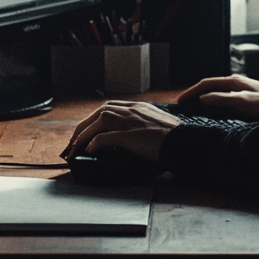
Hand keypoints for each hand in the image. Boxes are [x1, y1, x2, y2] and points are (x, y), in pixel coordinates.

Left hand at [61, 101, 180, 160]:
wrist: (185, 141)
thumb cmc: (175, 137)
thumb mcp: (156, 125)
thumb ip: (141, 125)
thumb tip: (128, 138)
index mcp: (138, 107)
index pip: (108, 108)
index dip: (93, 120)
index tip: (86, 130)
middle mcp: (132, 111)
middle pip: (99, 113)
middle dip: (82, 127)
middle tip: (73, 142)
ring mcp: (131, 122)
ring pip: (98, 123)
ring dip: (83, 135)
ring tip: (76, 148)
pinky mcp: (130, 135)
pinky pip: (105, 137)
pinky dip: (95, 143)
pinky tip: (90, 150)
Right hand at [176, 74, 258, 119]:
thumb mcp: (243, 103)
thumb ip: (222, 100)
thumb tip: (202, 99)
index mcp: (233, 82)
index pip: (205, 84)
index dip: (191, 92)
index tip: (180, 102)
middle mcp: (236, 82)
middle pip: (210, 86)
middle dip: (195, 94)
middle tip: (183, 106)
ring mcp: (242, 88)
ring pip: (217, 92)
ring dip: (204, 99)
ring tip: (195, 109)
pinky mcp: (248, 96)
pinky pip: (226, 97)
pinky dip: (215, 103)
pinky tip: (217, 111)